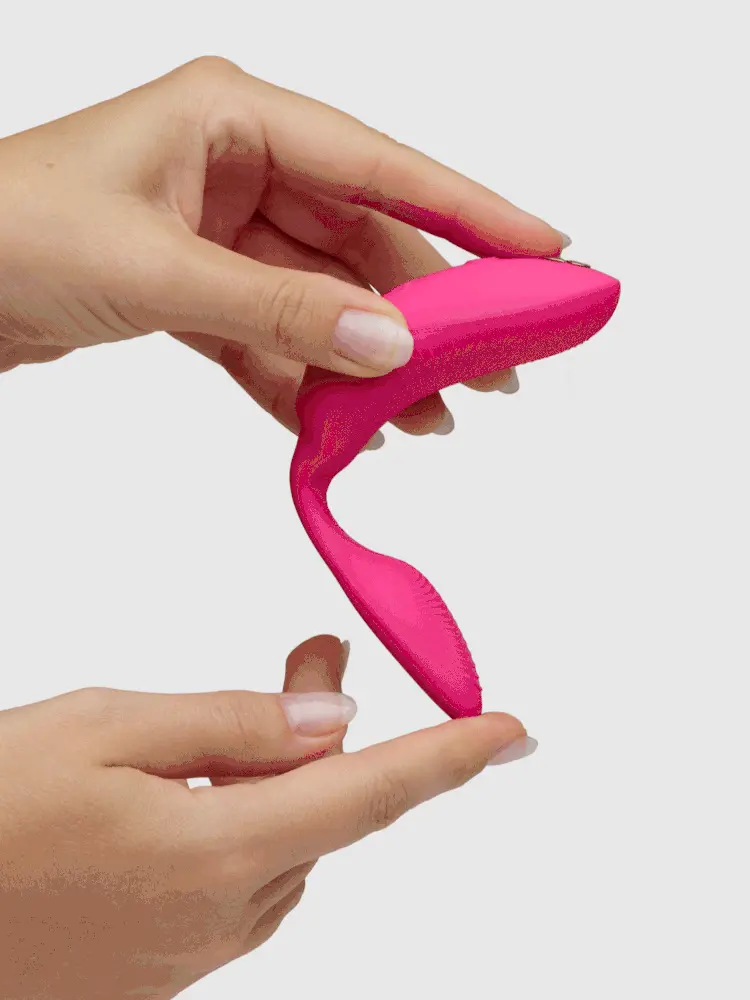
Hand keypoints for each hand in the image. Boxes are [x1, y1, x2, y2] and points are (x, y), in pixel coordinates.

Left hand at [0, 56, 566, 438]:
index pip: (381, 168)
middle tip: (493, 370)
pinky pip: (273, 337)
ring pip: (324, 298)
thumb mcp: (158, 269)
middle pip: (363, 243)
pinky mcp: (196, 288)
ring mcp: (217, 228)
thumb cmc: (9, 235)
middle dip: (426, 313)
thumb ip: (283, 310)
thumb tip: (392, 347)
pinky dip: (306, 382)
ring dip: (369, 363)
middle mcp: (234, 163)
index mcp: (233, 118)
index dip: (471, 214)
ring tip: (427, 421)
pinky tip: (344, 427)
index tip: (545, 253)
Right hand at [0, 634, 532, 999]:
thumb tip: (337, 721)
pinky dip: (243, 819)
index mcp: (219, 855)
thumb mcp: (105, 730)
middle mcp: (221, 918)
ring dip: (283, 774)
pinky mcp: (158, 965)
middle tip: (318, 648)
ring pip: (281, 841)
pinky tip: (200, 787)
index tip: (514, 731)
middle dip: (333, 731)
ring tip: (252, 707)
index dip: (450, 758)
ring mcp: (189, 953)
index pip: (370, 794)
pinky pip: (238, 879)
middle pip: (321, 808)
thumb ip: (234, 726)